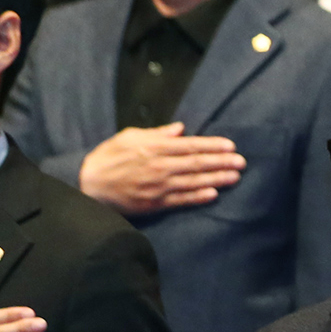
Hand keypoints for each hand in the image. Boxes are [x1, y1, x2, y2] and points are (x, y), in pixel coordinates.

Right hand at [78, 123, 244, 214]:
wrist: (88, 184)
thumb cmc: (108, 157)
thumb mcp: (128, 137)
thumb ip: (157, 133)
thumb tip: (180, 128)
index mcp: (153, 147)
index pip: (190, 145)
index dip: (212, 145)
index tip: (230, 145)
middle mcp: (159, 166)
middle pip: (196, 163)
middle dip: (221, 162)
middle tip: (242, 161)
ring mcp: (158, 186)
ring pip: (193, 181)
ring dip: (216, 179)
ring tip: (235, 177)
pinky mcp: (154, 203)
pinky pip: (181, 200)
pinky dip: (198, 197)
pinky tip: (214, 194)